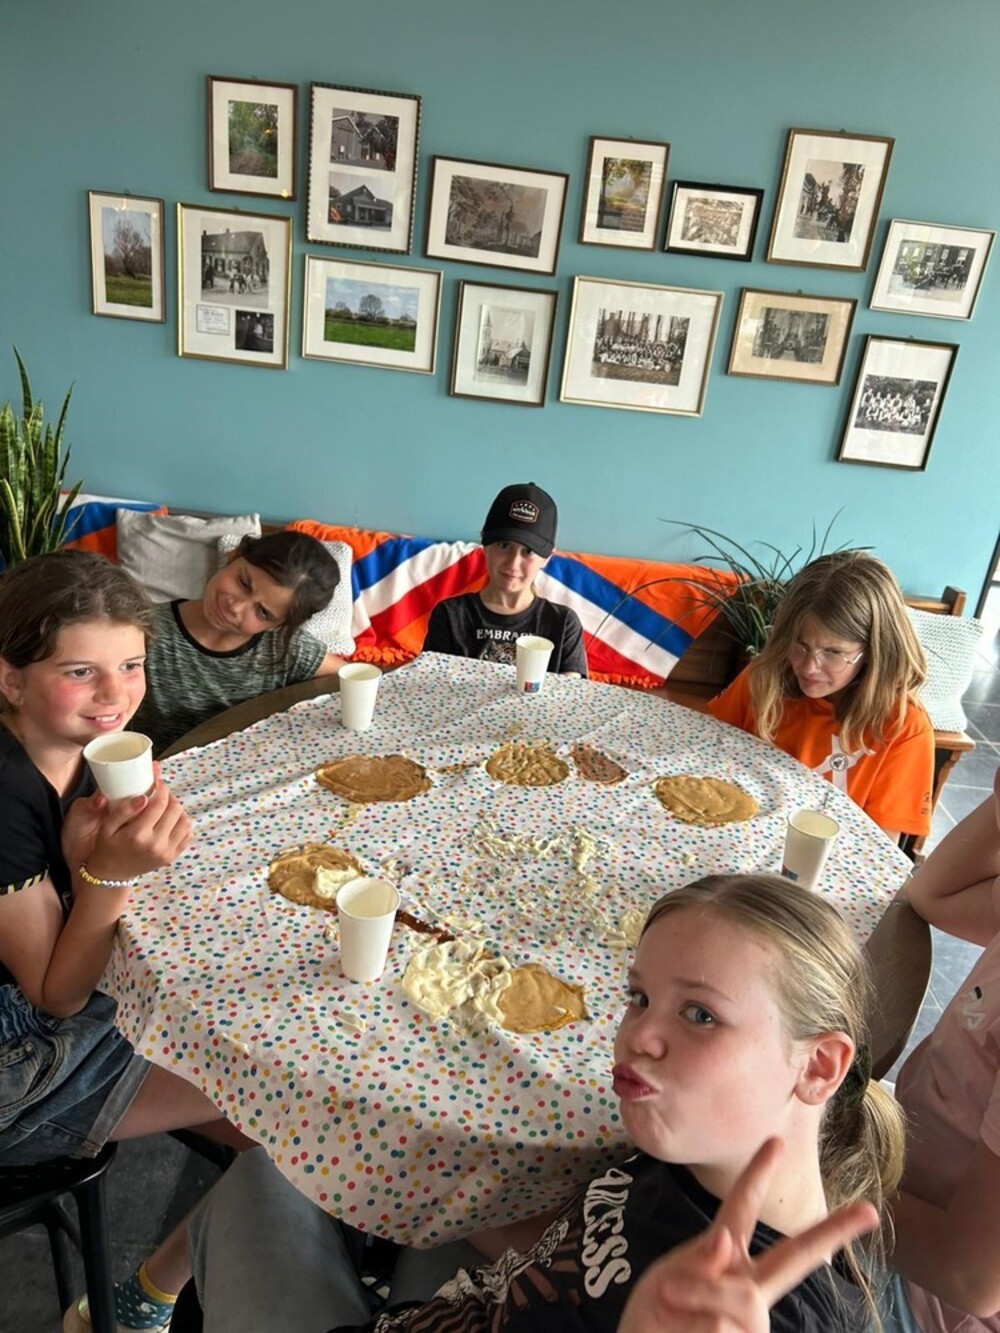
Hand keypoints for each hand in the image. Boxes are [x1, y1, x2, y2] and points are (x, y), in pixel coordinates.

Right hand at [69, 765, 191, 884]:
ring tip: (166, 806)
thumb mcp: (107, 827)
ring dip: (177, 809)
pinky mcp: (172, 856)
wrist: (113, 874)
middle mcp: (156, 844)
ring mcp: (167, 852)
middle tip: (161, 793)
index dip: (161, 788)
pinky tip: (170, 820)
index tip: (157, 783)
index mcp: (138, 835)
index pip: (159, 803)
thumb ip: (124, 810)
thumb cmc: (108, 846)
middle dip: (170, 797)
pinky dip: (182, 823)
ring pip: (185, 821)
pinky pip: (187, 834)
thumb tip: (144, 797)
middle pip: (175, 809)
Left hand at [617, 1139, 877, 1332]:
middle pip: (797, 1255)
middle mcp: (749, 1285)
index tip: (776, 1139)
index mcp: (724, 1257)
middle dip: (834, 1231)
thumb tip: (726, 1240)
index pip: (741, 1207)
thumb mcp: (665, 1281)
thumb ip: (698, 1261)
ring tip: (670, 1308)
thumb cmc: (652, 1320)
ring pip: (741, 1296)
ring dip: (698, 1297)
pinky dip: (695, 1326)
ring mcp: (754, 1319)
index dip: (757, 1174)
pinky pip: (725, 1323)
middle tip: (870, 1210)